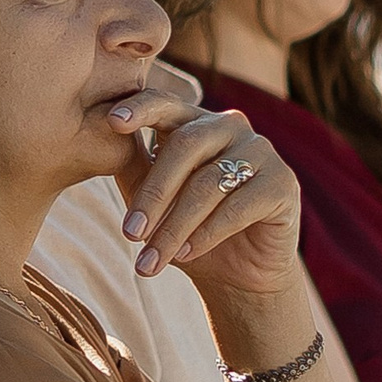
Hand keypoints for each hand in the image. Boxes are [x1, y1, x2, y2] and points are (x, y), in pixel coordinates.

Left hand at [105, 88, 301, 302]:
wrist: (237, 276)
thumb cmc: (187, 231)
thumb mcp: (153, 200)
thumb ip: (133, 168)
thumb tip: (98, 139)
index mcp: (194, 122)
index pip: (165, 105)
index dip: (140, 109)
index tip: (113, 122)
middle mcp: (230, 126)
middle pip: (185, 147)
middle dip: (153, 195)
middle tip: (129, 235)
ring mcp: (261, 151)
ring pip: (209, 183)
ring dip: (175, 227)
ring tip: (152, 260)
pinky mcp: (283, 183)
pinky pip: (239, 205)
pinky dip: (208, 233)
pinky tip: (187, 255)